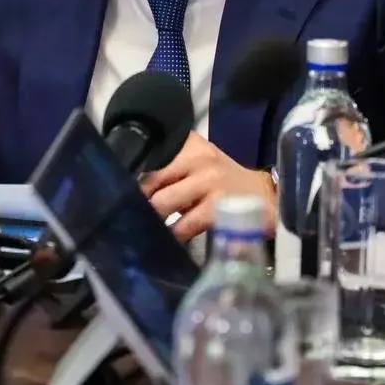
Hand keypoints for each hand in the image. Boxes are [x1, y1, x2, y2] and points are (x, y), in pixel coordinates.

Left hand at [139, 132, 275, 242]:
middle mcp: (199, 157)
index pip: (149, 155)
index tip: (118, 191)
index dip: (129, 176)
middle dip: (137, 201)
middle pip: (150, 180)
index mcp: (189, 144)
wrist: (266, 197)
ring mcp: (210, 182)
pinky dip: (172, 236)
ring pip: (163, 203)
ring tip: (144, 229)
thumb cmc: (223, 181)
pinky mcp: (218, 208)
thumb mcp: (198, 163)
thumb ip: (168, 168)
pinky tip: (168, 241)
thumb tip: (128, 187)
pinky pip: (183, 226)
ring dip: (151, 220)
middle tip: (127, 215)